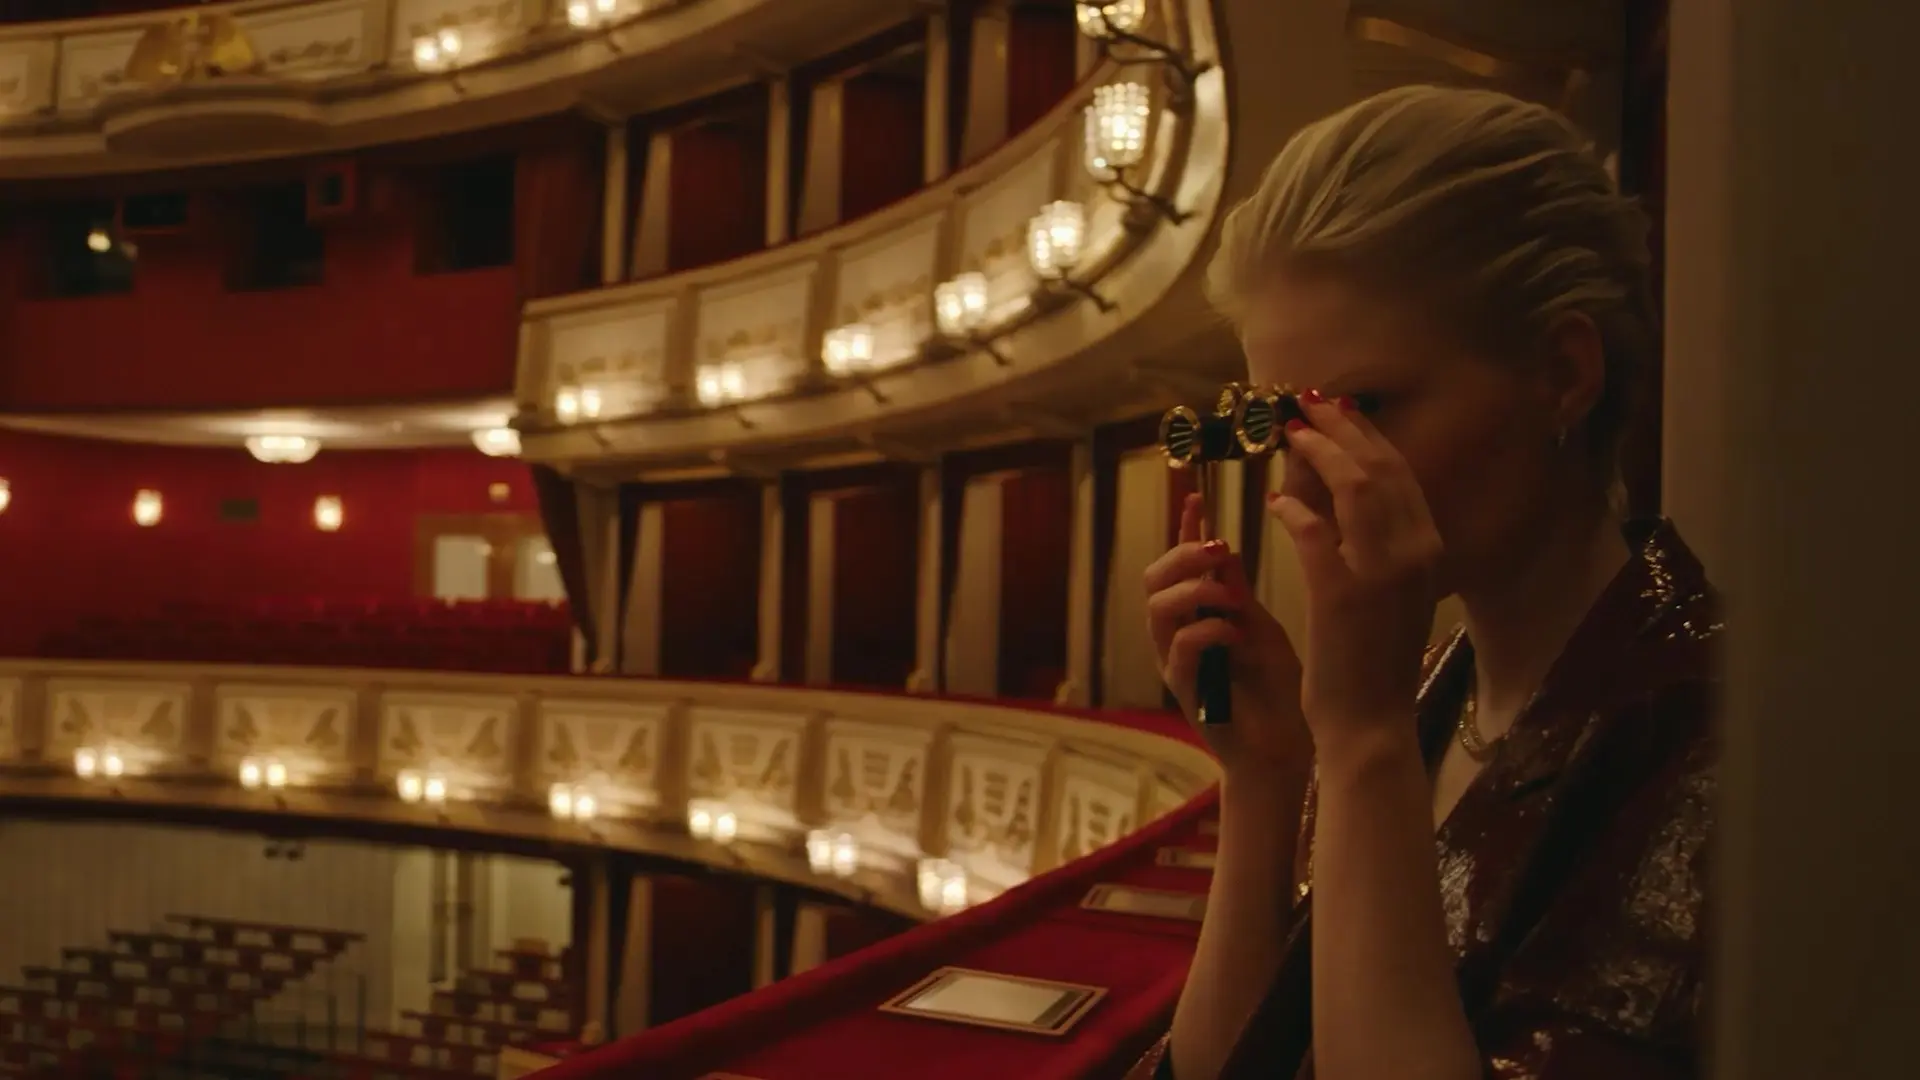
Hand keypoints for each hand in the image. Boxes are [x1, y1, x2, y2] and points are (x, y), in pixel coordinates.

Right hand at [1145, 493, 1309, 779]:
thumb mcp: (1262, 628)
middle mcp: (1180, 635)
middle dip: (1182, 554)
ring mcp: (1178, 663)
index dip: (1184, 527)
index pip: (1181, 561)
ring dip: (1194, 590)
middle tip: (1216, 548)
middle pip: (1153, 578)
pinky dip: (1207, 631)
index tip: (1197, 495)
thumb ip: (1236, 592)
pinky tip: (1236, 632)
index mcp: (1200, 615)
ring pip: (1157, 608)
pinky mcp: (1185, 692)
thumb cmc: (1280, 694)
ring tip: (1229, 593)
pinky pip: (1179, 648)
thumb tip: (1219, 545)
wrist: (1285, 753)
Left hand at [1270, 391, 1440, 756]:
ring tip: (1288, 434)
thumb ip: (1370, 542)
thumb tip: (1329, 489)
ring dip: (1318, 454)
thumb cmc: (1371, 659)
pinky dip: (1294, 511)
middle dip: (1341, 428)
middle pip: (1379, 468)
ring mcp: (1382, 573)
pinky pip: (1315, 533)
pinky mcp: (1343, 594)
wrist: (1371, 720)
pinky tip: (1274, 502)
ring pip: (1353, 488)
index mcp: (1428, 550)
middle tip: (1305, 403)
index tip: (1334, 410)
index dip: (1365, 435)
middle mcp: (1415, 553)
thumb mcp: (1386, 591)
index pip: (1399, 474)